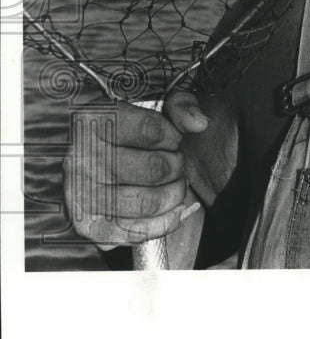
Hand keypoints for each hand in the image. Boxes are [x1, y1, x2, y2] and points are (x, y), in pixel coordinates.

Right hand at [63, 92, 207, 247]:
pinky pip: (134, 232)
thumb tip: (199, 124)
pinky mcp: (87, 224)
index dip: (173, 137)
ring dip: (174, 194)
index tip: (172, 138)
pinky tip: (178, 210)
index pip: (151, 131)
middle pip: (156, 169)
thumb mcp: (156, 105)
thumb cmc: (131, 130)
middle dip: (177, 166)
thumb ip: (181, 106)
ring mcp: (81, 193)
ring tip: (174, 184)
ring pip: (148, 203)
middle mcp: (82, 158)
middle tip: (175, 162)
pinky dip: (165, 224)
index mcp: (94, 121)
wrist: (93, 155)